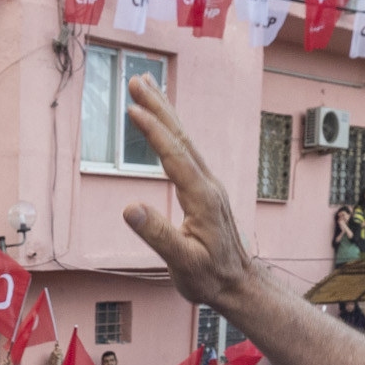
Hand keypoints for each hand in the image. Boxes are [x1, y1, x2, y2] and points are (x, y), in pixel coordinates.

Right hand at [118, 76, 254, 310]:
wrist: (237, 284)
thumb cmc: (209, 277)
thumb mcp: (182, 261)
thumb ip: (157, 234)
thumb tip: (128, 208)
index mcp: (201, 196)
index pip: (173, 155)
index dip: (152, 130)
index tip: (132, 108)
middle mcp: (207, 184)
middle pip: (180, 136)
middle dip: (158, 106)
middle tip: (137, 79)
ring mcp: (208, 184)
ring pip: (184, 140)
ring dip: (164, 113)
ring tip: (147, 88)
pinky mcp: (205, 189)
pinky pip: (185, 151)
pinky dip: (171, 131)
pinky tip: (163, 125)